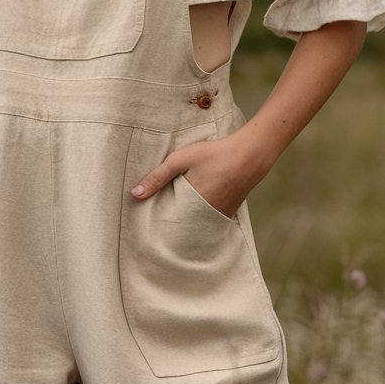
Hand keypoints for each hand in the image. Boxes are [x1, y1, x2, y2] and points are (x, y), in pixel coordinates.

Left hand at [129, 133, 267, 219]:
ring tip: (173, 221)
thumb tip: (134, 194)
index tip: (147, 229)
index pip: (169, 224)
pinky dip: (199, 220)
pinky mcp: (228, 213)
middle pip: (182, 228)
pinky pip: (209, 221)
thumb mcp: (181, 160)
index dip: (159, 226)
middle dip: (170, 228)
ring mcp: (219, 216)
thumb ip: (157, 177)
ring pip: (196, 226)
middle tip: (156, 228)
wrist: (250, 155)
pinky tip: (193, 213)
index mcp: (191, 205)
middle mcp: (206, 215)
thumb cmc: (214, 154)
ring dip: (185, 224)